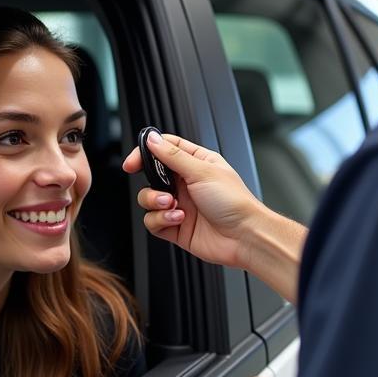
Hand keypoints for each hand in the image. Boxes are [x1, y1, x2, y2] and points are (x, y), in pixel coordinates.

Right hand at [122, 132, 263, 270]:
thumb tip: (152, 139)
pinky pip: (154, 222)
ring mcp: (180, 205)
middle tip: (160, 189)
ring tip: (173, 205)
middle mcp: (187, 183)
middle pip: (152, 176)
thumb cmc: (234, 202)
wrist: (245, 237)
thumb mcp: (202, 171)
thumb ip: (173, 155)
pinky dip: (161, 220)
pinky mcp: (176, 227)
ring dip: (156, 203)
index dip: (146, 152)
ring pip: (149, 200)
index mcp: (196, 163)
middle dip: (151, 184)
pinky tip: (178, 219)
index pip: (164, 149)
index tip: (132, 162)